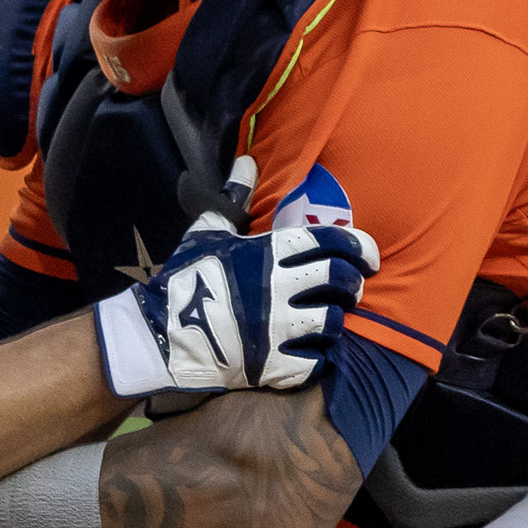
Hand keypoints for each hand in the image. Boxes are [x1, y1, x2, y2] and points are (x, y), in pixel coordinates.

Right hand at [94, 213, 378, 398]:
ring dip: (334, 321)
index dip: (360, 247)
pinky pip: (315, 363)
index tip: (368, 257)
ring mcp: (277, 329)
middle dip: (352, 284)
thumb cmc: (185, 277)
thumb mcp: (208, 231)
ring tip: (327, 321)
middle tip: (348, 289)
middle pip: (340, 280)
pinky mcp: (272, 365)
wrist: (159, 333)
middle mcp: (278, 288)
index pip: (332, 241)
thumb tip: (246, 162)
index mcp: (269, 252)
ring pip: (333, 322)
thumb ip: (234, 198)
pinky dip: (317, 357)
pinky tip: (309, 351)